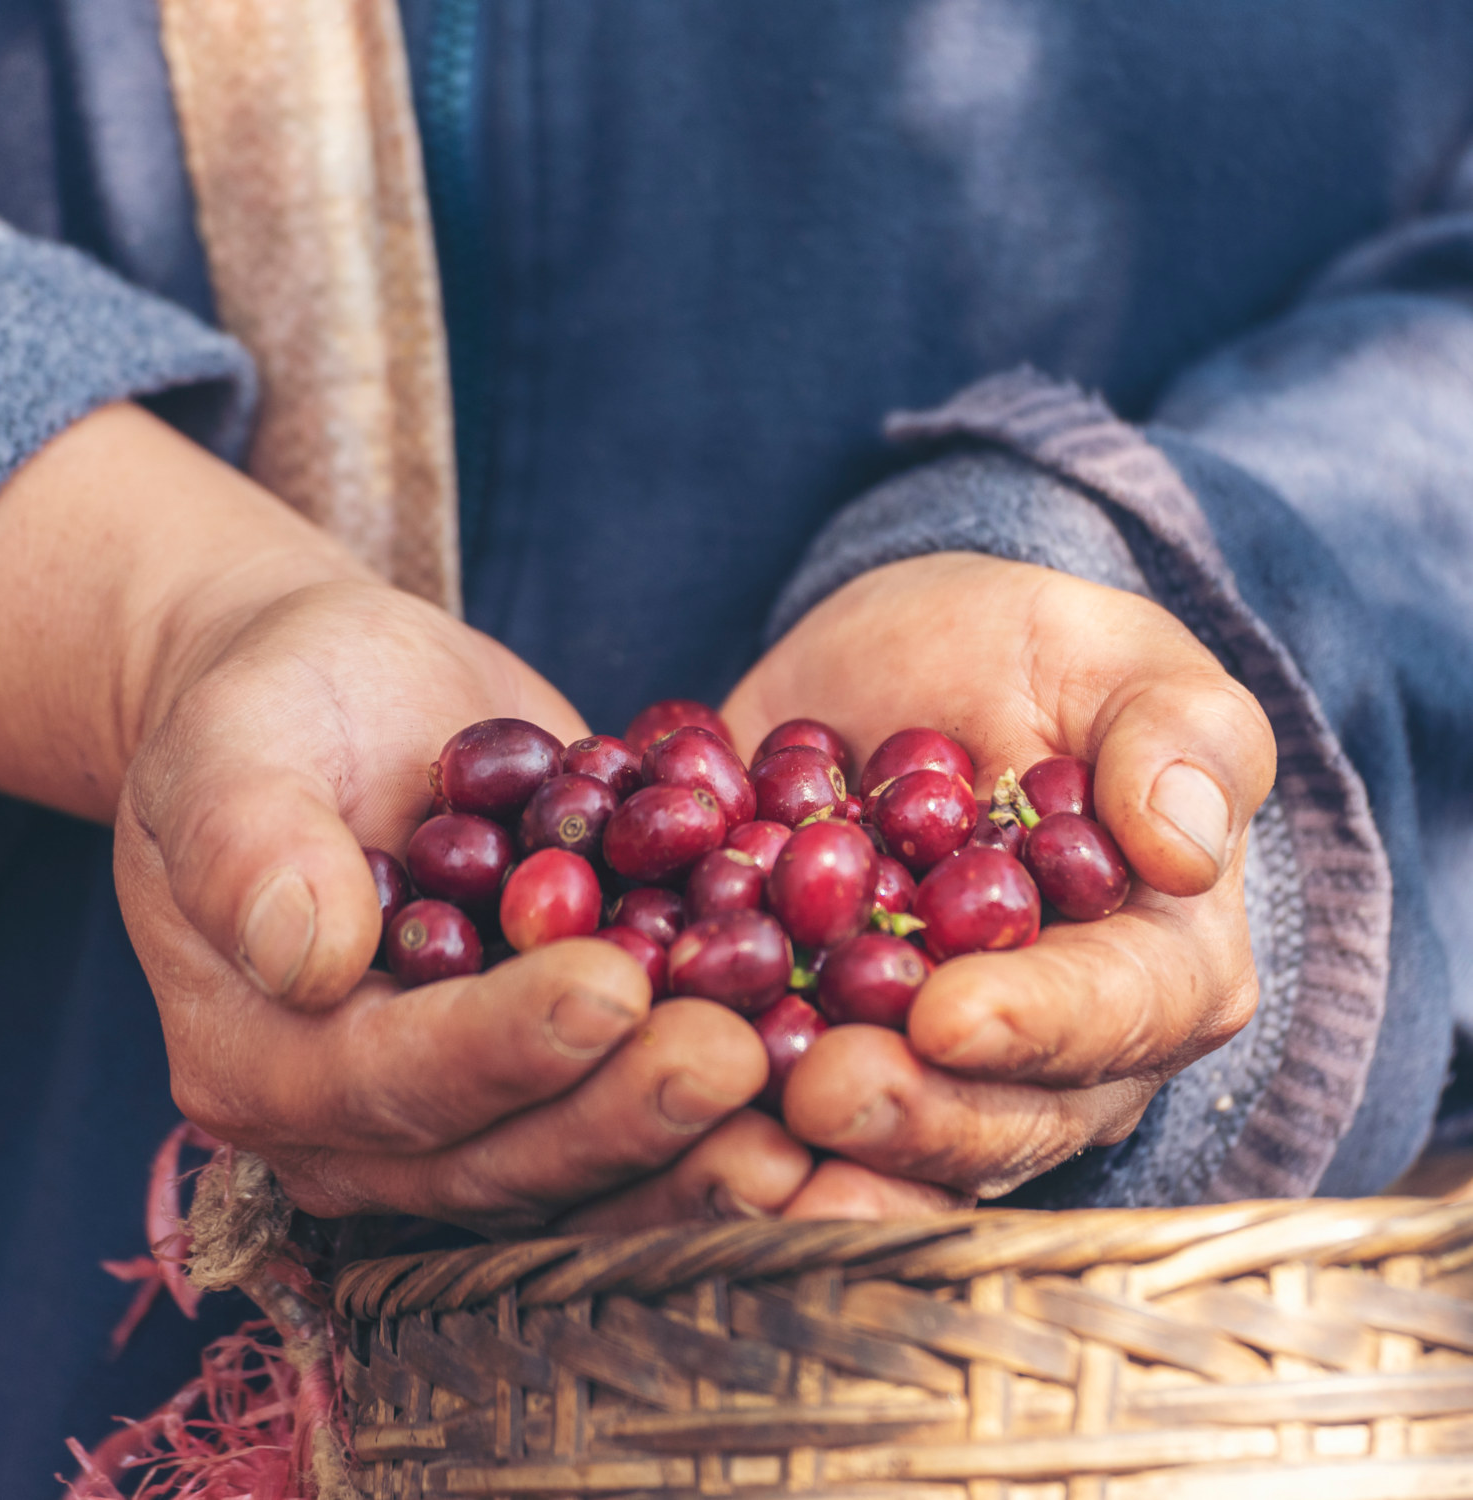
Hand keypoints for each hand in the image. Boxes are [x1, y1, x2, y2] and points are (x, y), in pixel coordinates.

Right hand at [115, 573, 821, 1229]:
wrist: (349, 698)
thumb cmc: (277, 703)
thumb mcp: (235, 742)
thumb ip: (252, 843)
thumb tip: (307, 953)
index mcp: (266, 1056)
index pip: (391, 1077)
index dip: (503, 1046)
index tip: (611, 990)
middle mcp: (369, 1115)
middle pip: (504, 1148)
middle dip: (628, 1108)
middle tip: (742, 1060)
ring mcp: (472, 1098)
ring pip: (586, 1149)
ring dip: (698, 1133)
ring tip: (807, 1084)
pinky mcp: (557, 1061)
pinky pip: (636, 1092)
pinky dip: (727, 1091)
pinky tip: (820, 1052)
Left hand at [723, 552, 1274, 1216]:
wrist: (894, 672)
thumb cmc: (1027, 656)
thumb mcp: (1110, 655)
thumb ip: (1177, 734)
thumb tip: (1186, 845)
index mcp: (1157, 962)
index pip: (1117, 1013)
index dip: (1037, 1024)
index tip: (946, 1015)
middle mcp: (1057, 1051)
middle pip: (1003, 1115)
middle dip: (913, 1114)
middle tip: (820, 1093)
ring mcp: (936, 1071)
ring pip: (895, 1142)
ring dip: (819, 1152)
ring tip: (740, 1125)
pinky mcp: (829, 1054)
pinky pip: (785, 1103)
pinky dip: (730, 1114)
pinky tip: (660, 1100)